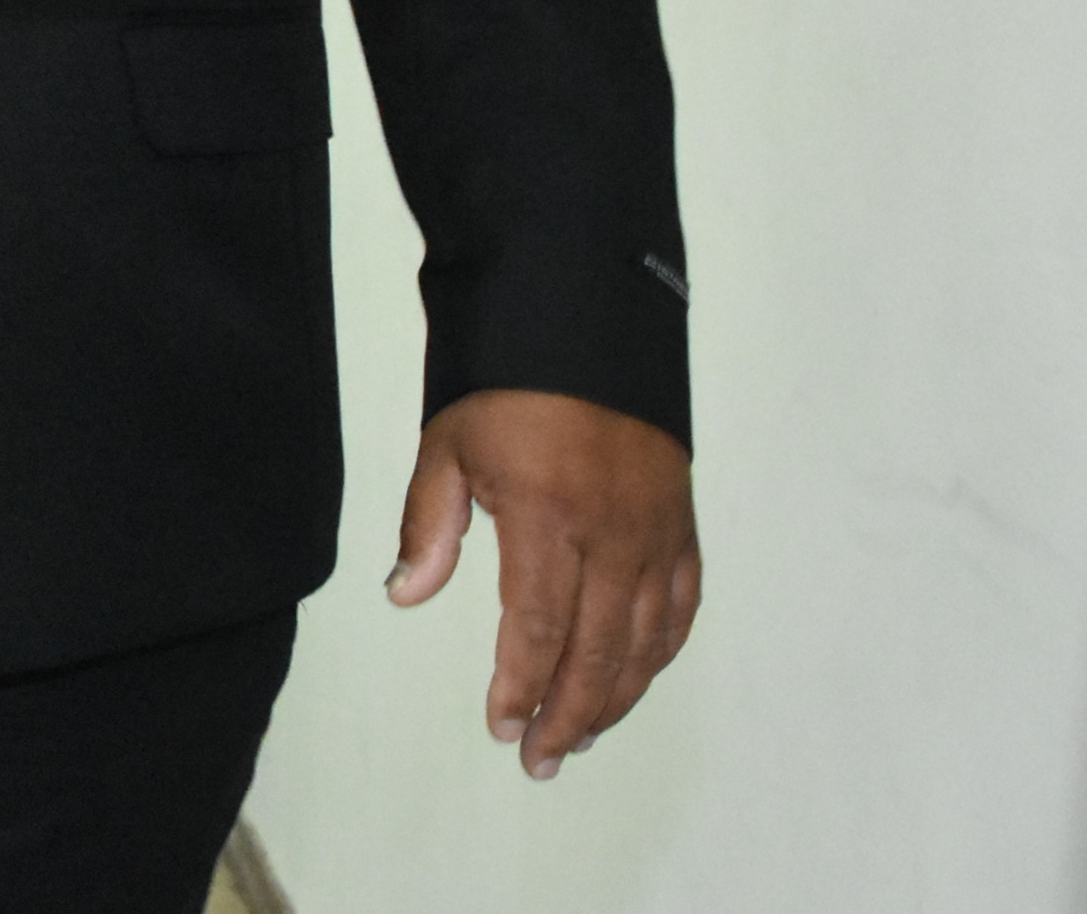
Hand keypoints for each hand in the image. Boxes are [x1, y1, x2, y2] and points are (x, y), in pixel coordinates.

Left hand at [388, 388, 699, 777]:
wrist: (584, 326)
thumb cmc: (505, 388)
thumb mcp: (446, 446)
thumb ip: (428, 526)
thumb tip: (405, 594)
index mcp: (549, 515)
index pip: (538, 629)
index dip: (521, 688)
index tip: (502, 727)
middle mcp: (613, 533)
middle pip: (597, 652)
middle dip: (567, 716)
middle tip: (540, 760)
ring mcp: (656, 532)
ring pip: (644, 643)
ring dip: (614, 700)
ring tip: (578, 736)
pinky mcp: (681, 526)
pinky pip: (679, 609)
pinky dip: (658, 655)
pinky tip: (632, 681)